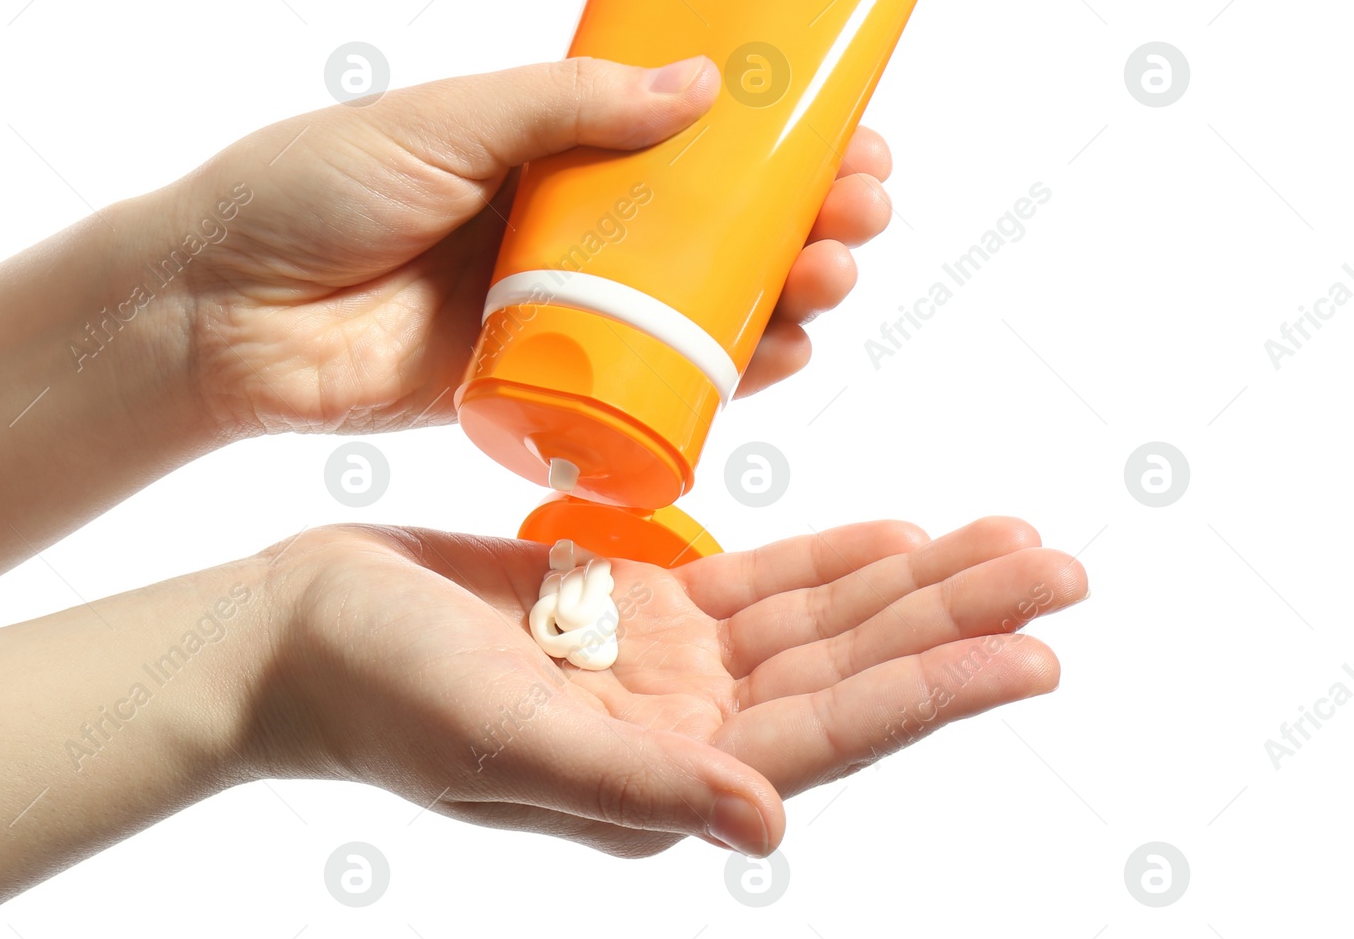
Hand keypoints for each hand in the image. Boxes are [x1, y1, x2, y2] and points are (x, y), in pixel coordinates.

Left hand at [159, 56, 893, 438]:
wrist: (221, 314)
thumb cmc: (311, 190)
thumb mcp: (445, 119)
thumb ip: (568, 104)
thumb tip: (702, 83)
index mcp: (546, 144)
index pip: (687, 131)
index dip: (774, 131)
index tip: (846, 129)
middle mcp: (568, 225)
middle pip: (717, 221)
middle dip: (802, 213)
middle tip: (858, 206)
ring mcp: (562, 309)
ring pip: (701, 304)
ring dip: (784, 291)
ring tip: (832, 274)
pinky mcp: (545, 387)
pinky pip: (653, 385)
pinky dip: (726, 375)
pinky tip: (784, 355)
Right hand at [235, 516, 1086, 855]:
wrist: (295, 631)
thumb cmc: (371, 692)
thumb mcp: (494, 737)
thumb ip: (633, 781)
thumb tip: (765, 818)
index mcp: (662, 781)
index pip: (829, 730)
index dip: (935, 688)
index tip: (1035, 650)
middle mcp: (682, 732)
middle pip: (850, 666)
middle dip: (955, 617)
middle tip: (1058, 566)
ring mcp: (663, 669)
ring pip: (818, 619)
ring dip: (911, 582)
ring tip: (1006, 539)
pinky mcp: (633, 608)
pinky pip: (758, 583)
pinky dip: (831, 560)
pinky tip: (894, 536)